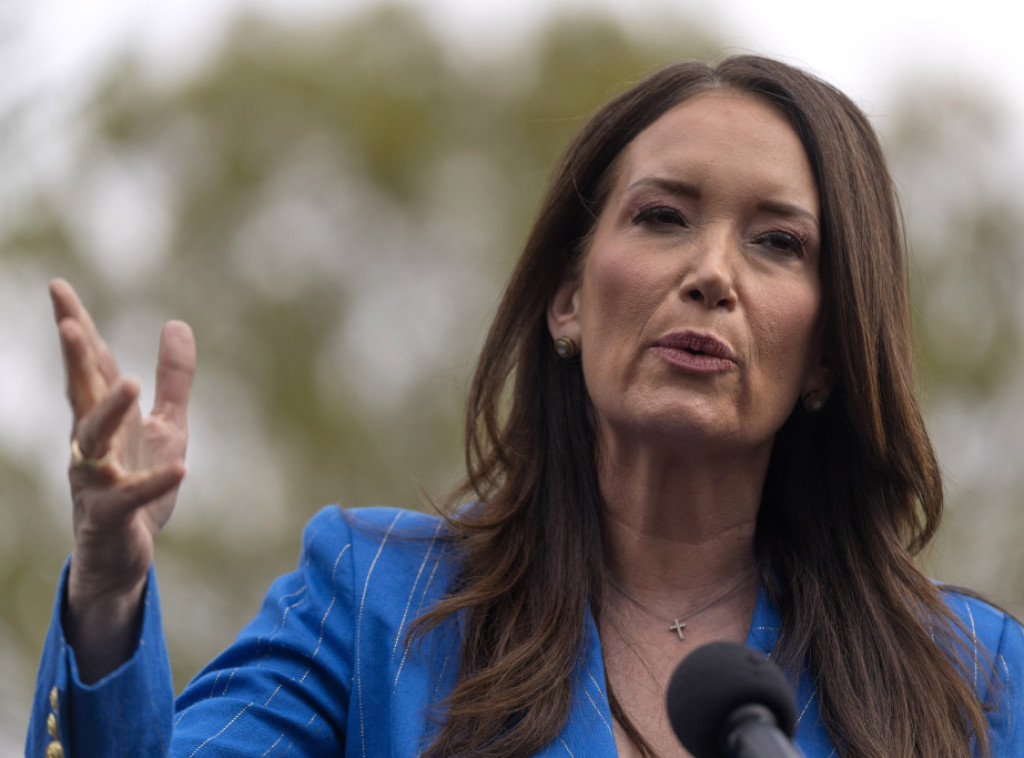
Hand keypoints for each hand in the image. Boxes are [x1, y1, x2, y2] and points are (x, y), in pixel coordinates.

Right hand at [51, 279, 194, 679]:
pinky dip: (154, 483)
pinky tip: (180, 467)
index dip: (75, 327)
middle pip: (81, 395)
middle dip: (75, 360)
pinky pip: (131, 498)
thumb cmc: (137, 485)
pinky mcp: (111, 516)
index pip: (90, 366)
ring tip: (132, 383)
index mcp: (104, 418)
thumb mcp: (166, 424)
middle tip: (70, 323)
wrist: (123, 556)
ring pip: (94, 443)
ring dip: (110, 412)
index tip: (58, 288)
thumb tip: (178, 324)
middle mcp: (91, 444)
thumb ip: (173, 379)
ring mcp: (96, 480)